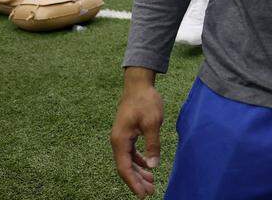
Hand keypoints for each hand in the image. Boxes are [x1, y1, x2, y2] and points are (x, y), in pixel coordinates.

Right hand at [110, 68, 163, 196]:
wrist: (138, 84)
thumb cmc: (145, 101)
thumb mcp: (153, 122)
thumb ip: (153, 144)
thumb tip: (153, 165)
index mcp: (120, 140)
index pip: (124, 168)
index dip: (133, 183)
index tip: (143, 194)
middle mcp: (117, 141)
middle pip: (125, 167)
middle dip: (137, 181)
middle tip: (151, 192)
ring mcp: (121, 137)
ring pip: (128, 161)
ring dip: (139, 172)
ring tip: (151, 183)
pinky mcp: (127, 133)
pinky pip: (131, 153)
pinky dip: (139, 161)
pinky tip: (148, 167)